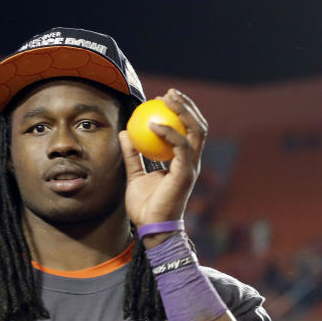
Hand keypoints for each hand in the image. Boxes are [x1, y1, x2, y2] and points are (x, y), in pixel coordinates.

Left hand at [118, 89, 206, 238]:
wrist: (151, 227)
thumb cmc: (145, 206)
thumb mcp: (135, 175)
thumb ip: (132, 154)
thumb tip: (124, 133)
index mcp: (183, 162)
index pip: (188, 131)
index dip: (179, 112)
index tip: (161, 99)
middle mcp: (191, 162)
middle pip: (197, 126)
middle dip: (186, 106)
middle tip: (168, 93)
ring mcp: (191, 167)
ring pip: (195, 131)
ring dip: (183, 111)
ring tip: (167, 98)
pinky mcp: (185, 174)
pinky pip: (180, 146)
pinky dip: (168, 133)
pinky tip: (153, 124)